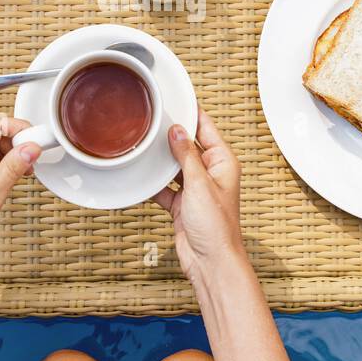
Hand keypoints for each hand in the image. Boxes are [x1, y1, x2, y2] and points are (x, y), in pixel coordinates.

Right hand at [153, 109, 243, 285]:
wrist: (211, 263)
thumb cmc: (216, 227)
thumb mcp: (199, 184)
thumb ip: (186, 155)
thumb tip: (177, 129)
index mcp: (222, 162)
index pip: (205, 128)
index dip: (191, 112)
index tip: (174, 97)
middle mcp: (210, 173)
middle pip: (187, 145)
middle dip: (170, 135)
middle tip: (150, 119)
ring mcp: (195, 189)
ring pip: (174, 166)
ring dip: (160, 160)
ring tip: (141, 145)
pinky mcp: (182, 204)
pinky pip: (164, 187)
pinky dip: (153, 184)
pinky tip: (139, 177)